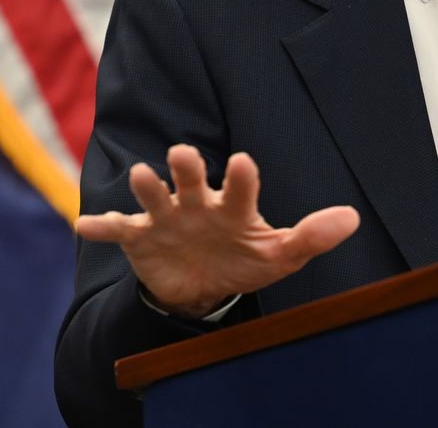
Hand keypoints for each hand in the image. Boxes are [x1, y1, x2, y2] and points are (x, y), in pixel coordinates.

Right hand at [74, 144, 359, 317]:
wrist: (203, 284)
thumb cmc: (244, 258)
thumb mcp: (280, 255)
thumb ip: (311, 236)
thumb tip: (353, 218)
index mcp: (232, 205)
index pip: (239, 188)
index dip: (241, 177)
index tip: (241, 160)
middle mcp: (196, 202)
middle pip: (190, 179)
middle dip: (186, 167)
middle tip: (183, 153)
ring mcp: (165, 218)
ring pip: (153, 197)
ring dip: (146, 186)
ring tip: (140, 176)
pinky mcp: (139, 236)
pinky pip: (117, 229)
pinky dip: (100, 227)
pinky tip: (84, 225)